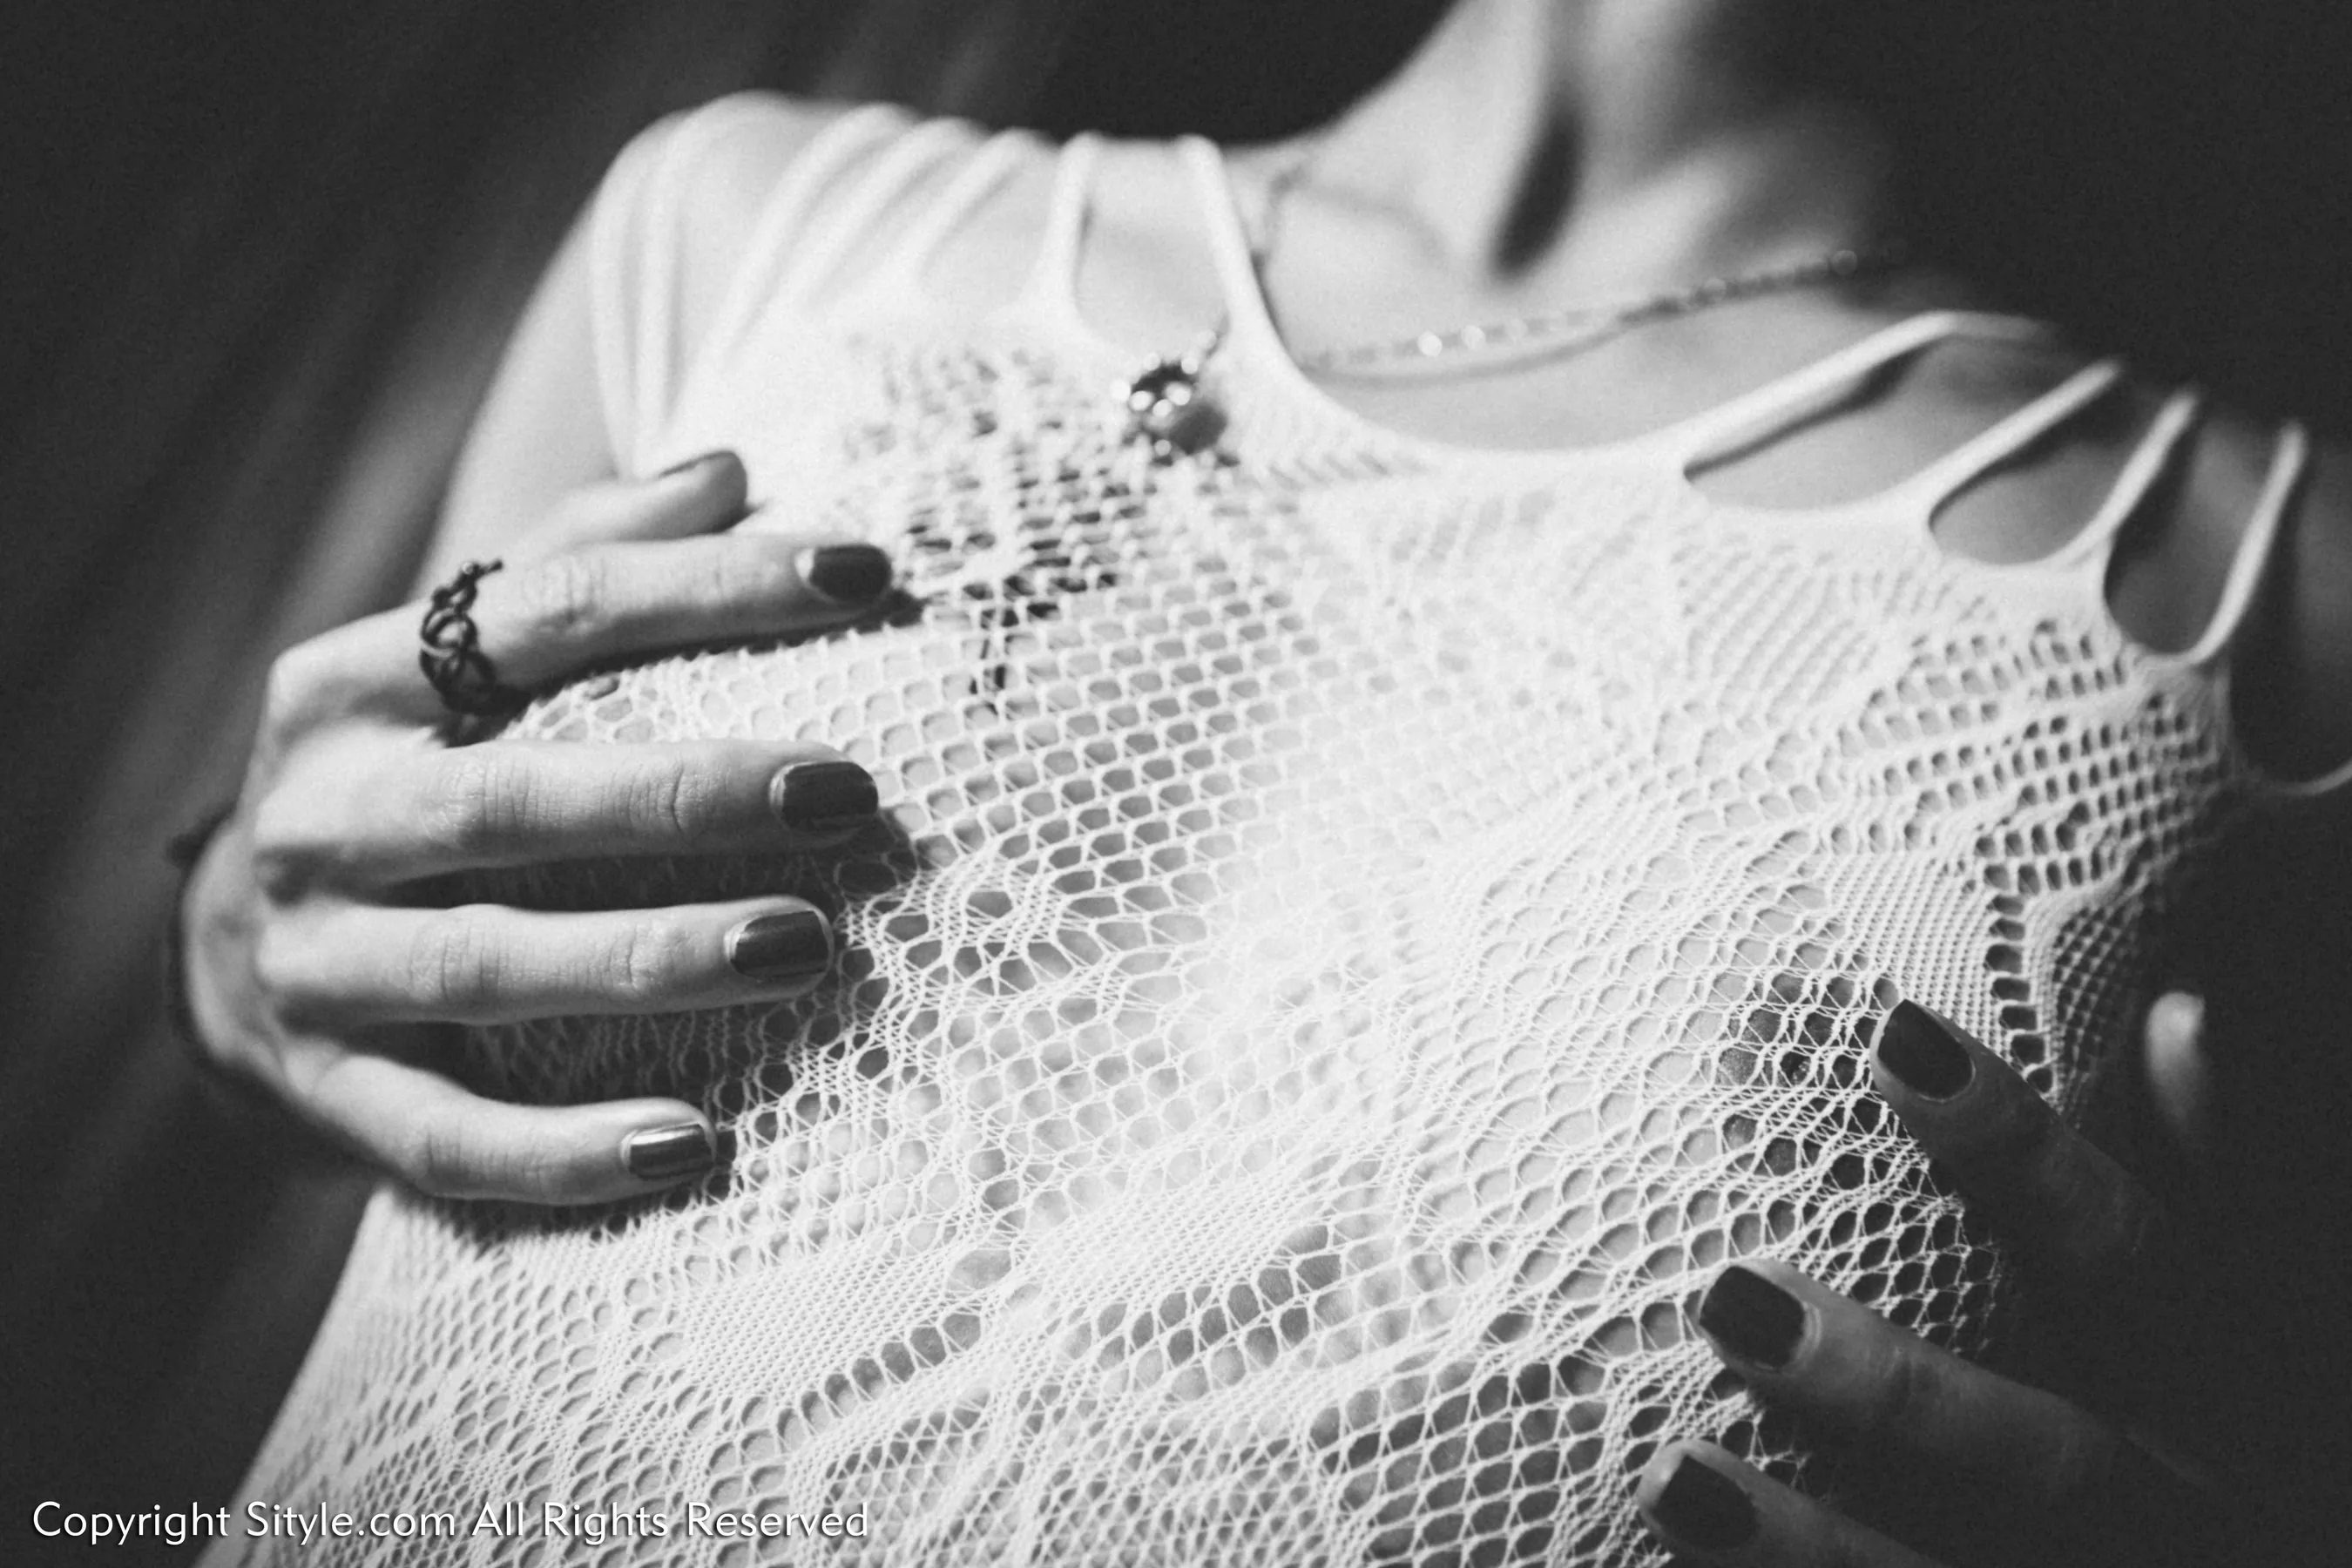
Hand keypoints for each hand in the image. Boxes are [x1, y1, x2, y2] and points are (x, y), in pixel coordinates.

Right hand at [180, 453, 895, 1204]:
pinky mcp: (328, 1093)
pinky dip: (568, 1152)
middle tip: (848, 790)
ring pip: (492, 965)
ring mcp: (315, 964)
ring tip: (806, 948)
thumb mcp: (454, 662)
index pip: (549, 613)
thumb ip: (578, 561)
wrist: (227, 960)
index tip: (865, 574)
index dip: (710, 586)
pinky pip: (450, 1137)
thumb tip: (728, 471)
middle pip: (517, 798)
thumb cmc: (407, 777)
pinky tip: (697, 1146)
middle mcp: (321, 816)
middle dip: (689, 793)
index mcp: (356, 684)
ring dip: (653, 958)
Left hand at [1637, 994, 2219, 1566]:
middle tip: (1739, 1305)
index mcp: (2211, 1385)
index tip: (1894, 1039)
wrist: (2196, 1566)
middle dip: (1902, 1398)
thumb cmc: (2185, 1407)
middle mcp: (2174, 1500)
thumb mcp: (2222, 1309)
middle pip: (2053, 1465)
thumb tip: (2184, 1017)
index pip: (2132, 1262)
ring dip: (1812, 1547)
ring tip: (1674, 1474)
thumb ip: (2202, 1175)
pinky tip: (1680, 1549)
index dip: (2026, 1155)